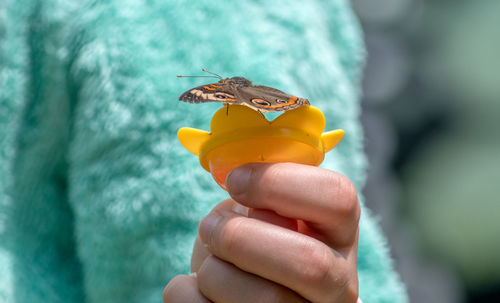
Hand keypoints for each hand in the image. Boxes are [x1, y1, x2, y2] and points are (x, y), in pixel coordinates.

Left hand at [163, 163, 360, 302]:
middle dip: (241, 238)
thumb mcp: (264, 208)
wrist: (241, 289)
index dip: (279, 183)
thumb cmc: (253, 238)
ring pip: (264, 301)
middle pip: (308, 263)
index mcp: (338, 233)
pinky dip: (186, 292)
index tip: (235, 181)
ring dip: (213, 270)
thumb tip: (235, 173)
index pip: (338, 199)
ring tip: (208, 260)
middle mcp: (338, 282)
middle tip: (210, 227)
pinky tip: (194, 286)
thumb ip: (263, 190)